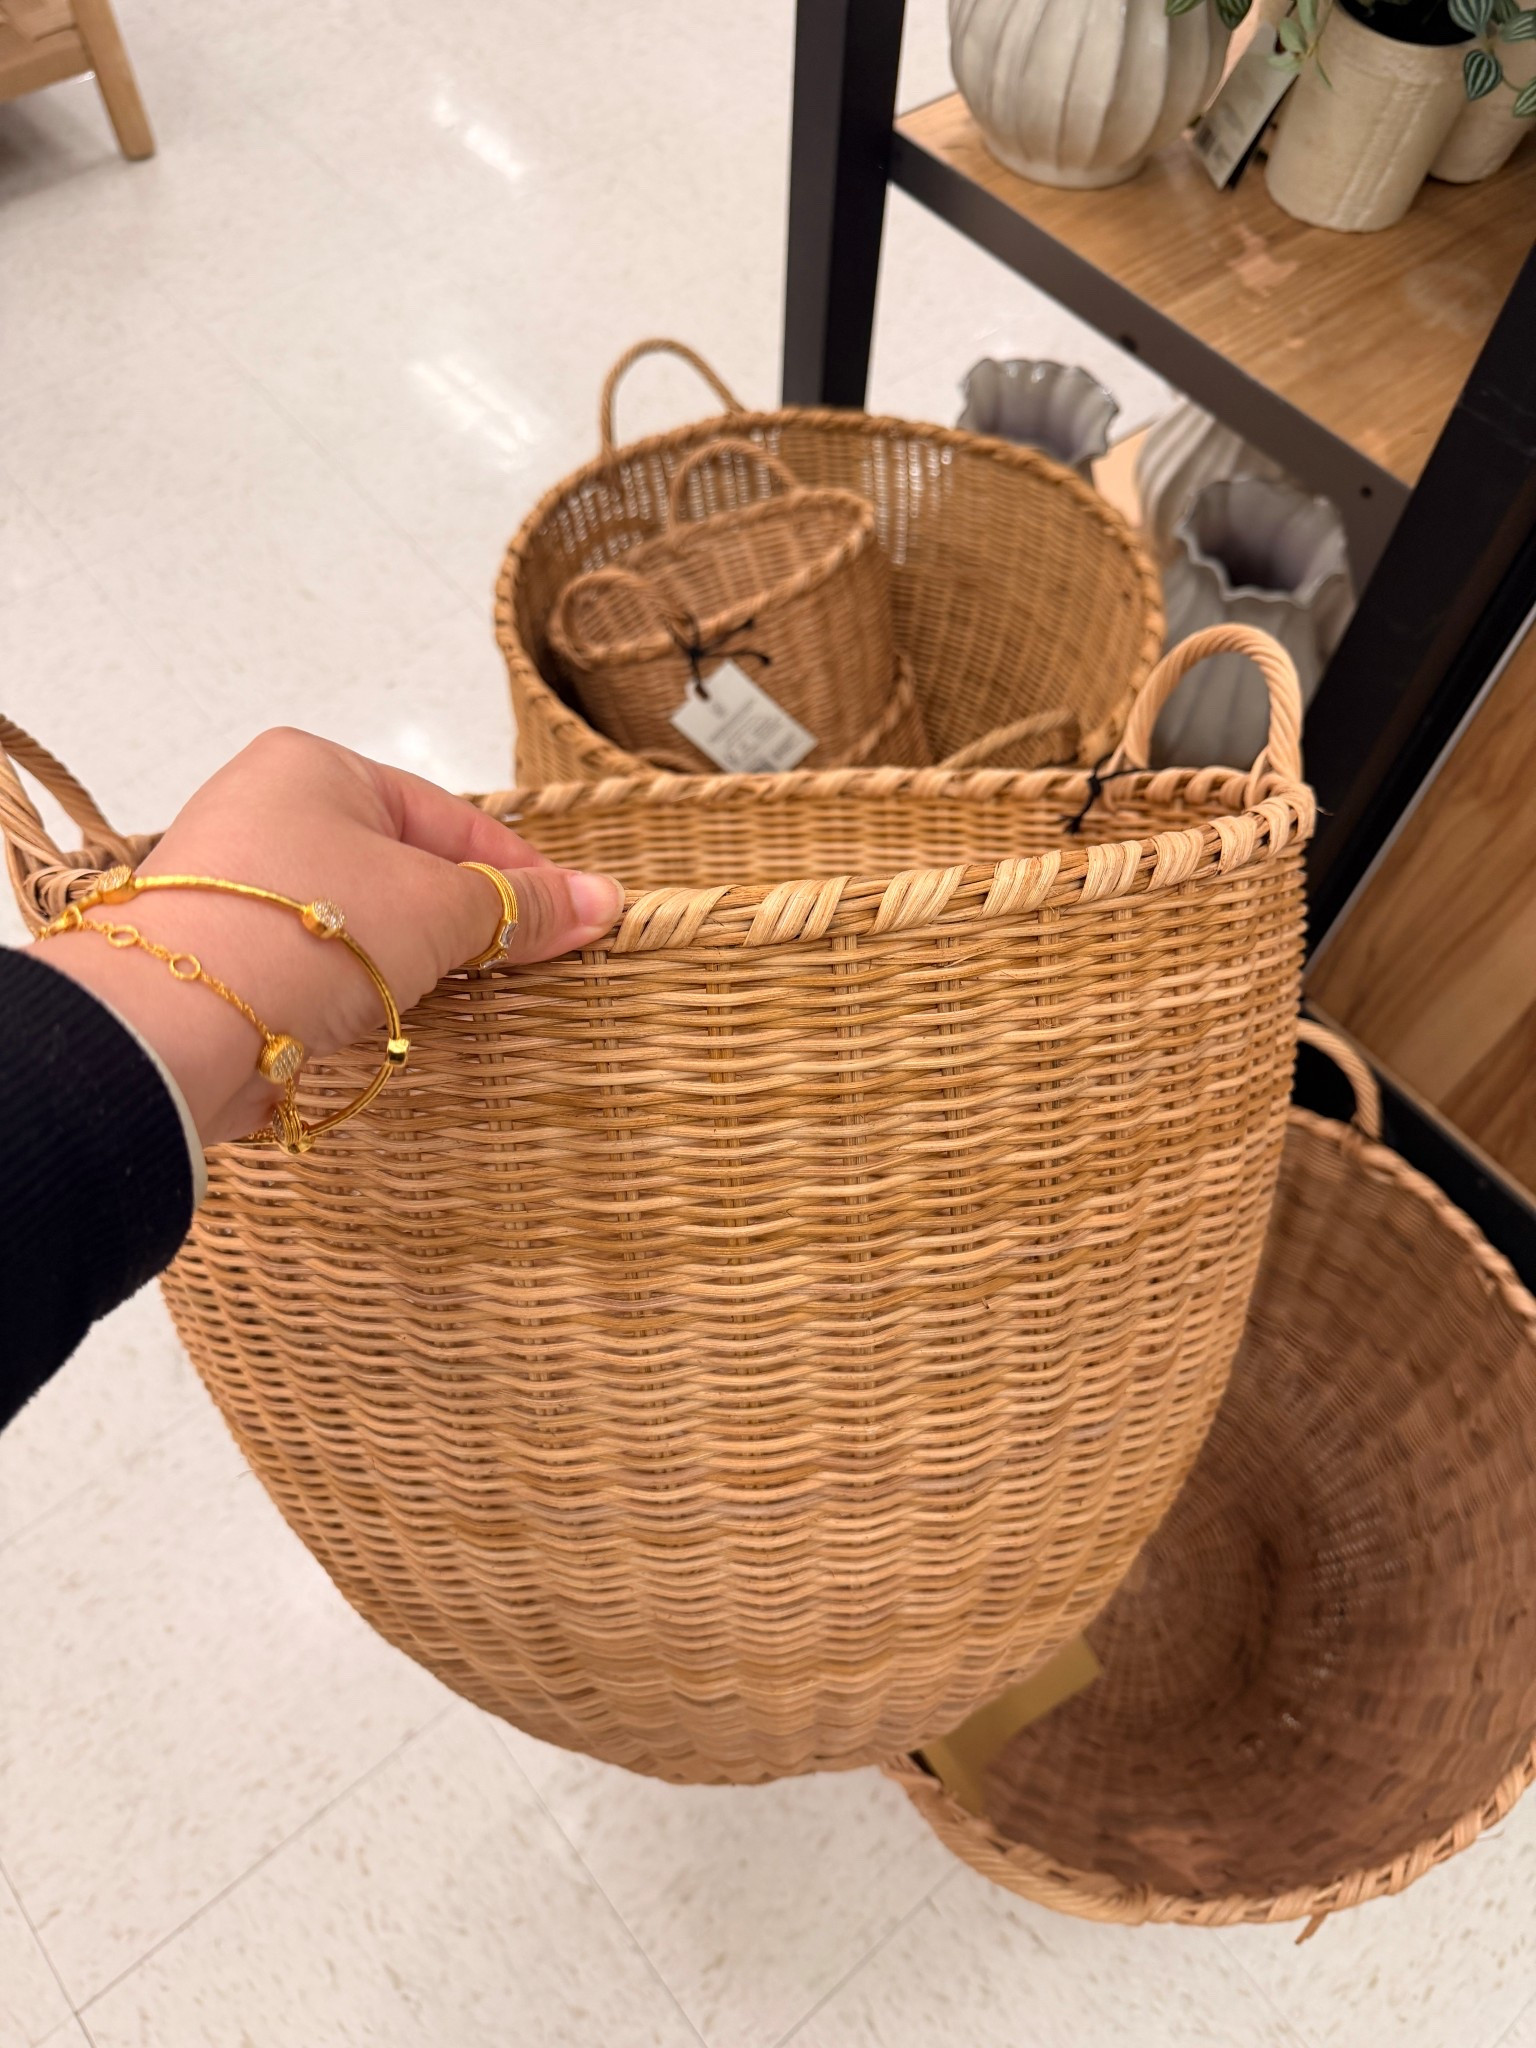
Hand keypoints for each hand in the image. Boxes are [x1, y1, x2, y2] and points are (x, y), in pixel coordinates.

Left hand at [33, 728, 622, 1145]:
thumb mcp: (438, 908)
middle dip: (462, 918)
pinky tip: (382, 1017)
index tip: (573, 920)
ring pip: (359, 919)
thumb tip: (602, 900)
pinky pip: (315, 962)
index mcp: (316, 765)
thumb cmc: (305, 930)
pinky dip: (356, 988)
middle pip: (403, 866)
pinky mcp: (220, 953)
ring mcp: (237, 884)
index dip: (519, 874)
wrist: (174, 1020)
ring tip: (450, 995)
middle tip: (520, 963)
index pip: (448, 817)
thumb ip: (519, 906)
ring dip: (407, 960)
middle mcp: (266, 809)